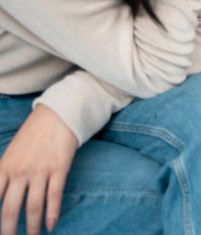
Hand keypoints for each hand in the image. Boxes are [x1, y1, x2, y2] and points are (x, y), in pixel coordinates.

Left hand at [0, 105, 77, 234]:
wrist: (59, 113)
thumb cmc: (34, 134)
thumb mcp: (11, 152)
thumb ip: (4, 174)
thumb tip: (2, 194)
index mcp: (4, 167)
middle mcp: (19, 171)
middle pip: (9, 209)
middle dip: (8, 230)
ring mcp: (40, 170)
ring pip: (33, 206)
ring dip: (31, 226)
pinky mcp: (59, 168)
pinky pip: (54, 195)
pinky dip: (52, 213)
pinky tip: (51, 225)